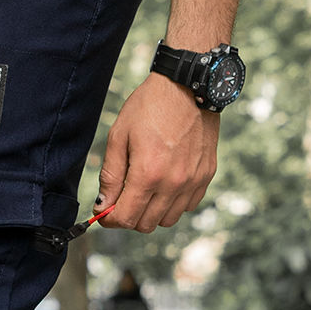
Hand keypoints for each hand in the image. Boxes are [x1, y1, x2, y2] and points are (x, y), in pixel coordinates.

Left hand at [94, 74, 219, 232]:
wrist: (187, 85)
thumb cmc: (149, 107)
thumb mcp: (118, 137)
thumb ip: (110, 176)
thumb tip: (103, 206)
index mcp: (148, 174)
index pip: (125, 219)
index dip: (109, 220)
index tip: (104, 213)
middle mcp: (173, 183)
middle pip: (145, 224)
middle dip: (128, 216)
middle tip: (122, 199)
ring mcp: (193, 181)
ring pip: (167, 220)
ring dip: (151, 212)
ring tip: (144, 191)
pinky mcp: (206, 175)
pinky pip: (187, 206)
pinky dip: (173, 203)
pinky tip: (164, 185)